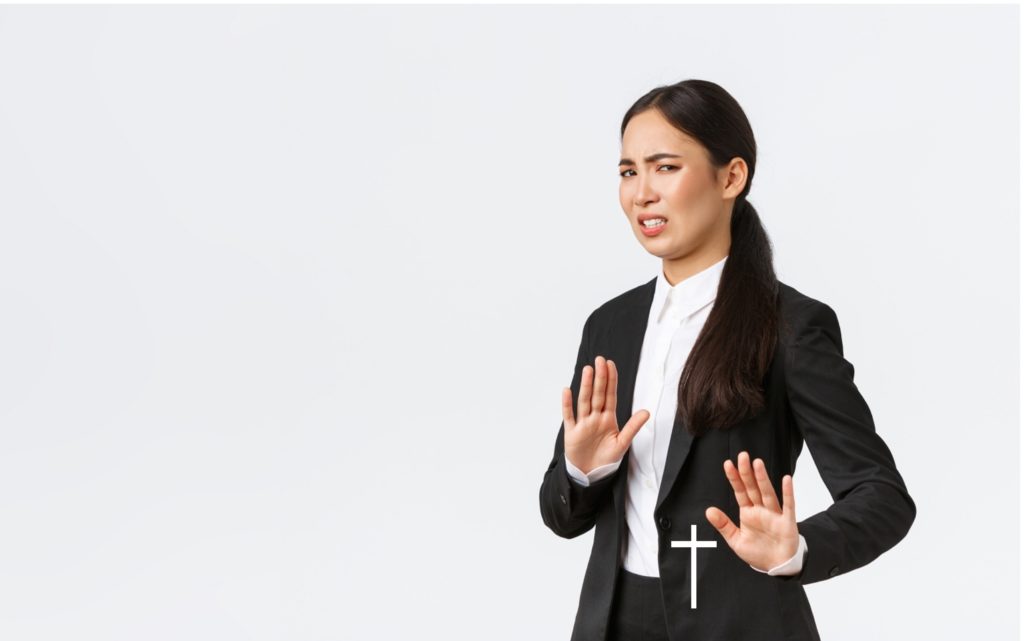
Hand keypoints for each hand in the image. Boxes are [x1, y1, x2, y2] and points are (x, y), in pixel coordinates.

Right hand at [562, 355, 649, 474]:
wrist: (590, 474)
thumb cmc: (606, 459)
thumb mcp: (622, 443)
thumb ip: (633, 427)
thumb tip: (647, 411)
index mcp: (608, 419)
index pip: (610, 395)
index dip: (610, 380)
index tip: (610, 364)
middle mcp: (594, 418)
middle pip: (597, 394)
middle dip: (599, 377)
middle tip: (599, 360)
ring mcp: (582, 424)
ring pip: (584, 401)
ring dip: (586, 386)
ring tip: (588, 370)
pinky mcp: (572, 433)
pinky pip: (569, 416)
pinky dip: (567, 404)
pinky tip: (567, 390)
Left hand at [705, 451, 799, 571]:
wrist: (778, 566)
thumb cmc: (759, 552)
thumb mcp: (736, 540)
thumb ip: (723, 525)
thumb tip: (708, 511)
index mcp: (748, 513)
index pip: (740, 491)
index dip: (734, 478)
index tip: (728, 464)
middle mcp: (761, 510)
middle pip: (752, 488)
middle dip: (747, 472)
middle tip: (742, 456)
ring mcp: (774, 514)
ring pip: (767, 493)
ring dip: (763, 478)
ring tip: (757, 463)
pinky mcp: (787, 522)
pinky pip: (788, 505)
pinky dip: (787, 493)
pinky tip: (786, 479)